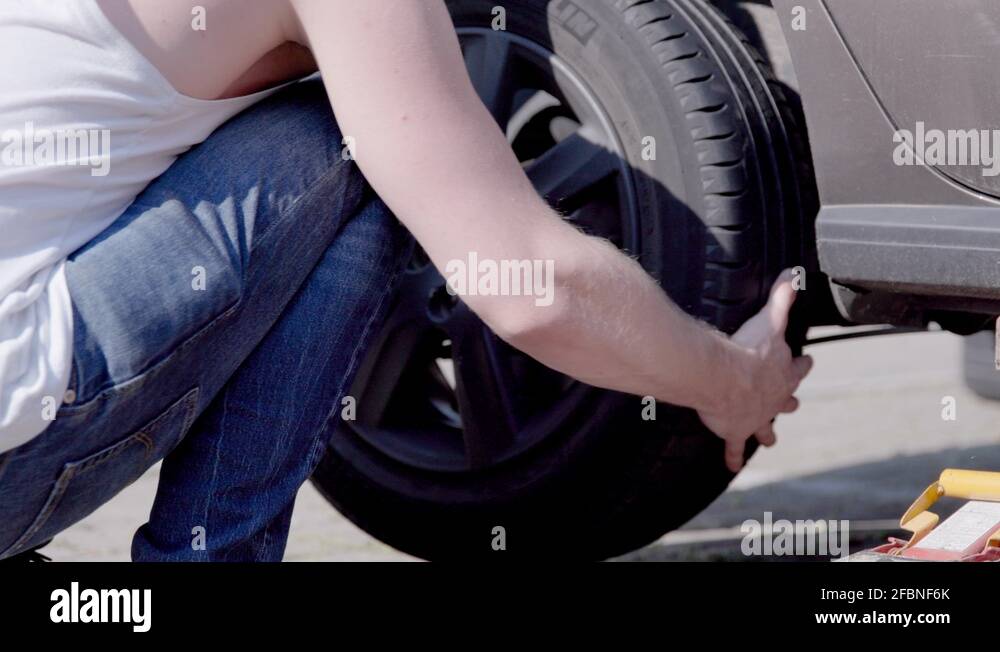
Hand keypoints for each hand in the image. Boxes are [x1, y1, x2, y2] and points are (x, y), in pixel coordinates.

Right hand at [697, 270, 813, 472]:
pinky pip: (735, 448)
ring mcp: (755, 416)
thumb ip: (781, 298)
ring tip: (770, 439)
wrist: (726, 377)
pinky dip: (733, 456)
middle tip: (792, 403)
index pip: (798, 367)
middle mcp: (773, 397)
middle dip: (788, 401)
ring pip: (765, 428)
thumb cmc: (748, 349)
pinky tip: (732, 465)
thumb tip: (792, 275)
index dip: (802, 365)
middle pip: (786, 400)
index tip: (807, 362)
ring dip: (767, 433)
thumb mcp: (769, 320)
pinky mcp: (735, 431)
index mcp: (782, 372)